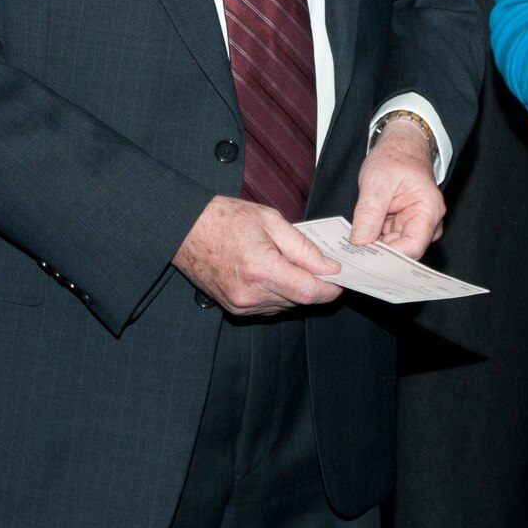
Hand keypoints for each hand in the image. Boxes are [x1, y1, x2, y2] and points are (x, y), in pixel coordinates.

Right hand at [173, 196, 342, 315]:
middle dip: (314, 285)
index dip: (331, 289)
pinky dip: (279, 294)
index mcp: (261, 268)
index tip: (342, 279)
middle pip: (300, 301)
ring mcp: (240, 304)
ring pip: (286, 306)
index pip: (309, 292)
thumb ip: (304, 248)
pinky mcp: (234, 309)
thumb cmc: (225, 219)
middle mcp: (250, 293)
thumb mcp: (271, 221)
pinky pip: (269, 308)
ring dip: (296, 290)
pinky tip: (272, 273)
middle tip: (318, 265)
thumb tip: (329, 267)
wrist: (186, 230)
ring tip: (287, 263)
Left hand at [353, 119, 446, 258]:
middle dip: (377, 255)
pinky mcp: (404, 227)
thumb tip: (359, 243)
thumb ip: (369, 213)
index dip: (386, 258)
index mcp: (428, 211)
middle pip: (403, 253)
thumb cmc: (395, 158)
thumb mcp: (377, 181)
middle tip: (350, 255)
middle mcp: (428, 223)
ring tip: (351, 246)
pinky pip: (388, 241)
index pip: (411, 248)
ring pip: (393, 250)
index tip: (361, 258)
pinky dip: (373, 241)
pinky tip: (358, 239)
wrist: (401, 147)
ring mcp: (416, 226)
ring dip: (373, 248)